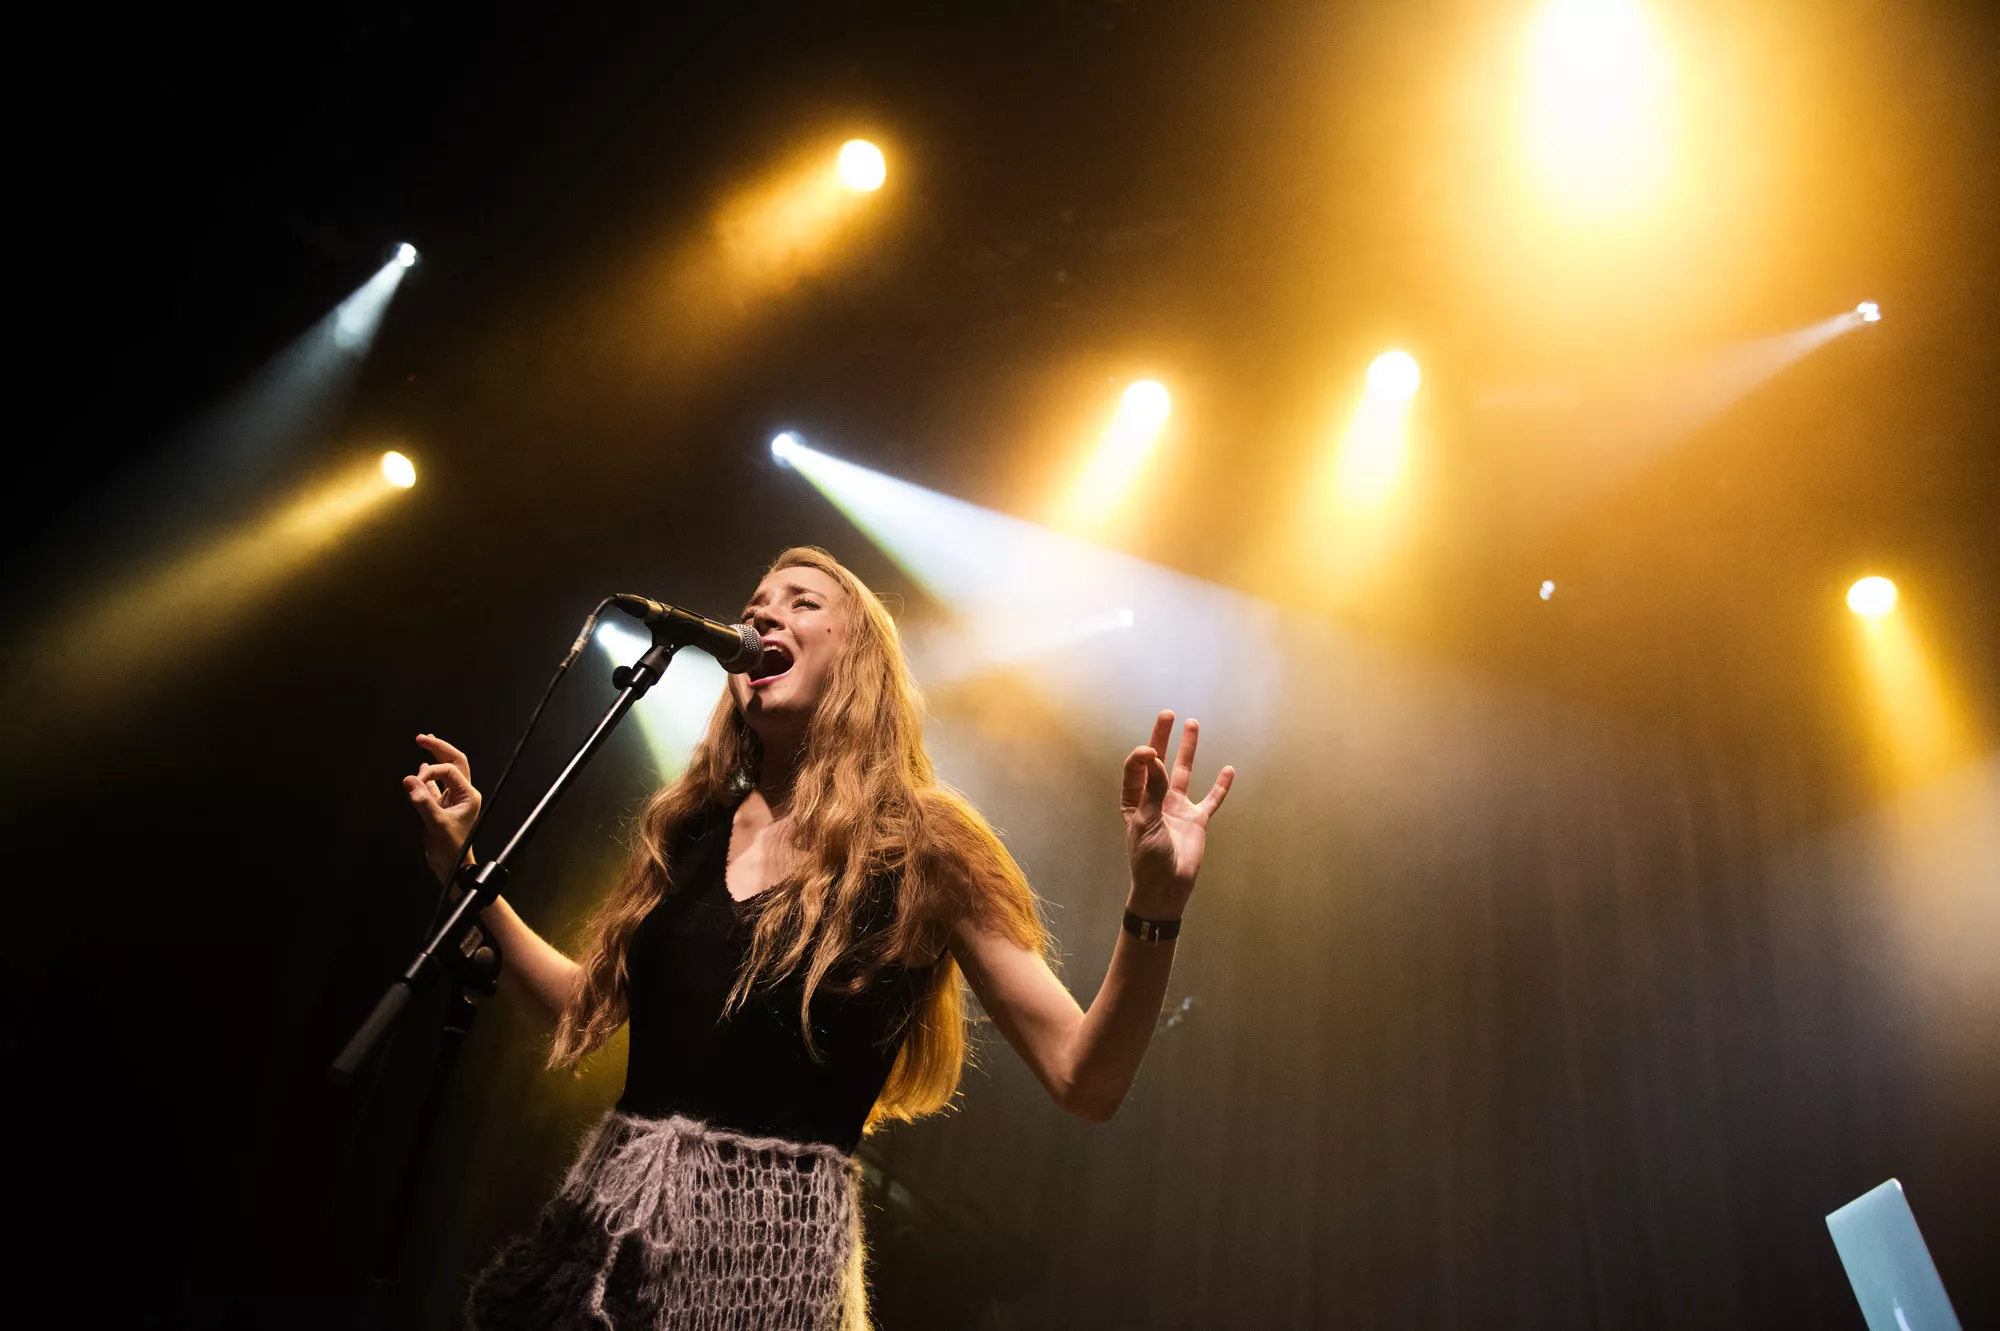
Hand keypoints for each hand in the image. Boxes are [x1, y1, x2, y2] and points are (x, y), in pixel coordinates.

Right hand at [403, 733, 480, 884]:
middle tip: (422, 737)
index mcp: (468, 795)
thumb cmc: (452, 849)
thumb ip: (423, 801)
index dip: (430, 771)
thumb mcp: (436, 824)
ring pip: (445, 772)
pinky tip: (420, 771)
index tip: (415, 780)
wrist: (453, 867)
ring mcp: (453, 800)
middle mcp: (462, 794)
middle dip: (439, 748)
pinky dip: (428, 777)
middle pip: (454, 763)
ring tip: (424, 742)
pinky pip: (435, 787)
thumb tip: (410, 780)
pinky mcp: (442, 808)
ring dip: (435, 758)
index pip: (449, 771)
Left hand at [1120, 711, 1234, 918]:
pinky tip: (1228, 770)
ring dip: (1188, 750)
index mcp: (1135, 800)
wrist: (1166, 888)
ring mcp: (1177, 808)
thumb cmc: (1147, 858)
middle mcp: (1155, 799)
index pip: (1137, 768)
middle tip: (1168, 714)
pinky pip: (1211, 799)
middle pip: (1158, 762)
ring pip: (1184, 773)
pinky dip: (1220, 786)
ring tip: (1193, 725)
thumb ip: (1151, 791)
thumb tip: (1153, 757)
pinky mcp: (1196, 821)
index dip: (1142, 756)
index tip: (1149, 751)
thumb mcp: (1145, 822)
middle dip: (1162, 738)